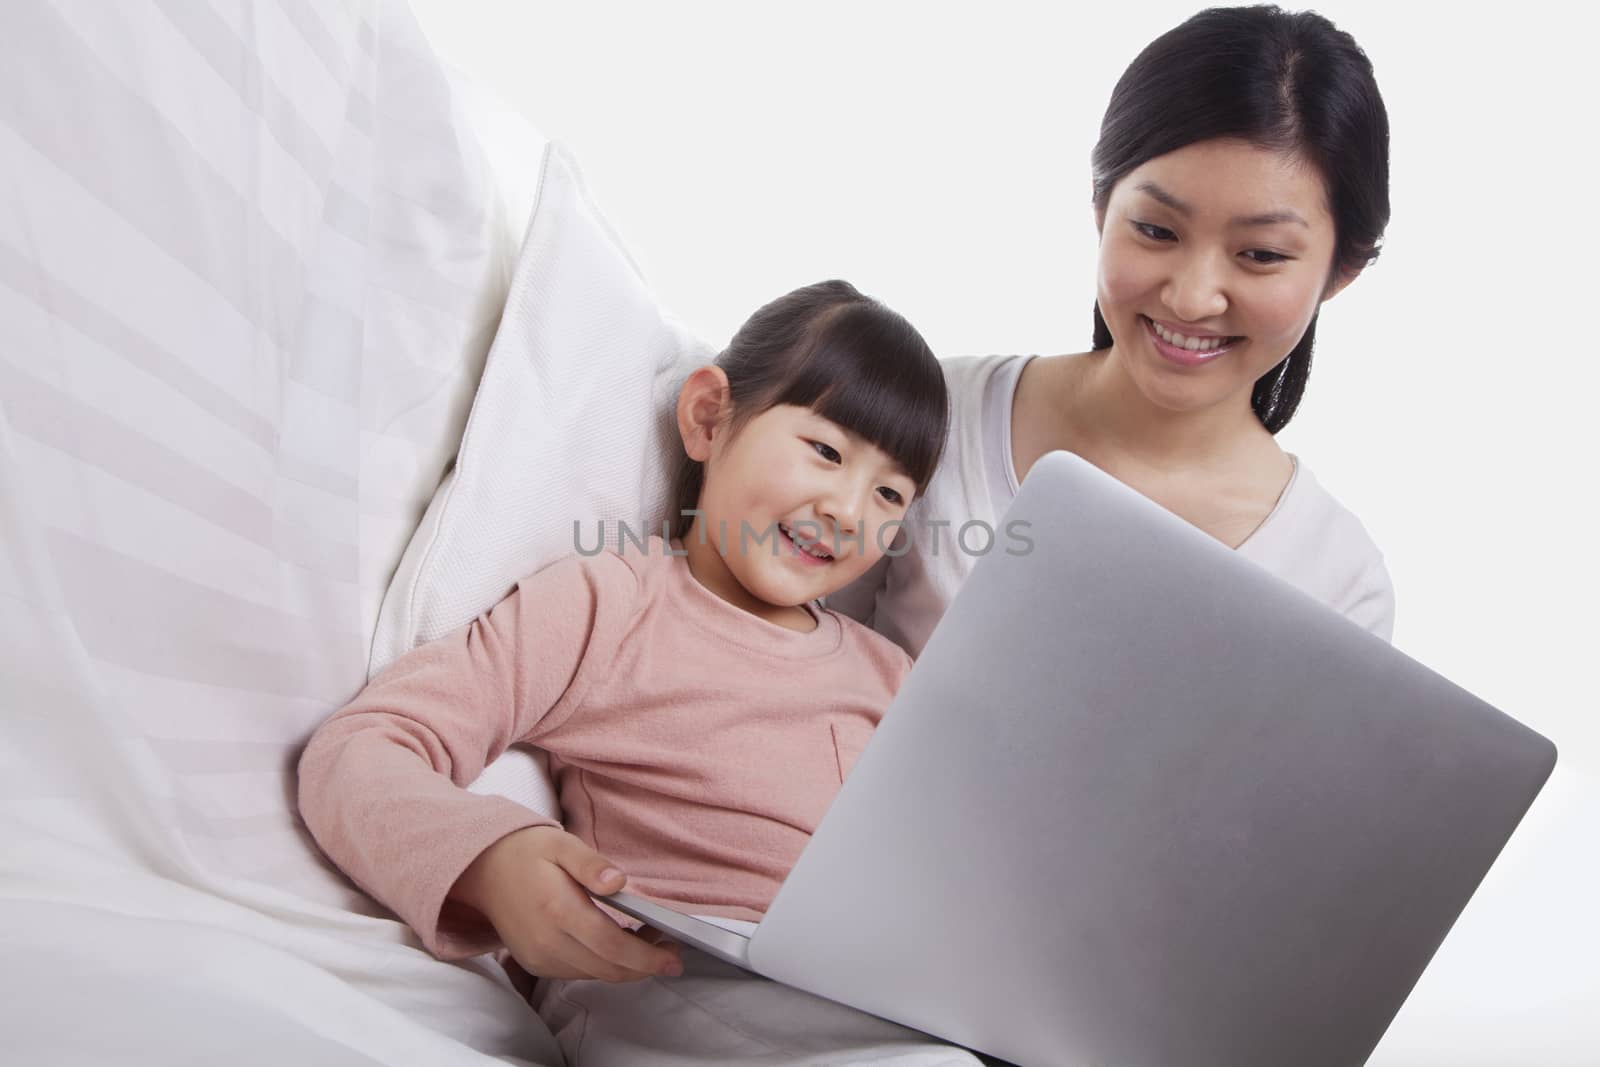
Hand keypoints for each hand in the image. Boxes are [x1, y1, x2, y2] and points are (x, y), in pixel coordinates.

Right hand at [451, 825, 683, 981]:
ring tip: (649, 944)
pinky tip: (618, 946)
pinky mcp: (534, 963)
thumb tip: (619, 883)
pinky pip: (578, 973)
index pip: (612, 946)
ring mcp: (538, 957)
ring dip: (626, 967)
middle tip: (671, 952)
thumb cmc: (527, 852)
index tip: (674, 956)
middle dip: (645, 966)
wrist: (482, 868)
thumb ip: (592, 865)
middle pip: (608, 969)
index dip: (647, 957)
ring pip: (595, 975)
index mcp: (558, 910)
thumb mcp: (562, 844)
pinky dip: (604, 966)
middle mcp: (547, 942)